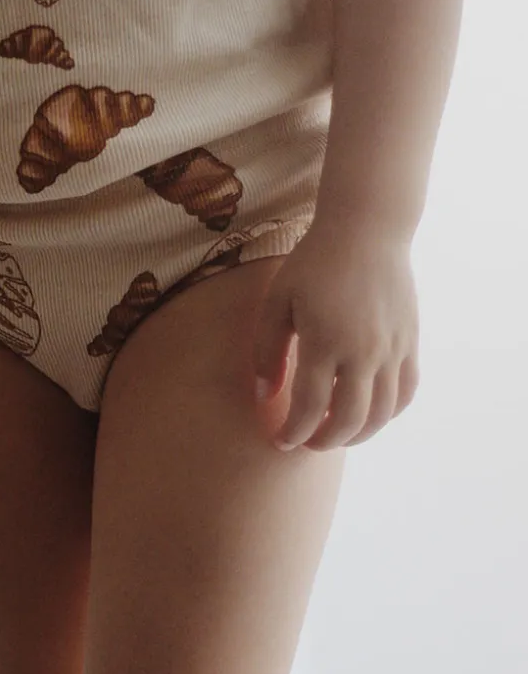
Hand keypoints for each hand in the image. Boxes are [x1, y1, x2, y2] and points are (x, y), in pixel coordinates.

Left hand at [252, 217, 420, 450]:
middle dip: (324, 440)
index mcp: (325, 341)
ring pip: (382, 413)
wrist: (366, 230)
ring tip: (335, 434)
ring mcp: (392, 349)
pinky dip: (389, 413)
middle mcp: (363, 352)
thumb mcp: (278, 300)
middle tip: (306, 443)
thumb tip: (263, 396)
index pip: (310, 407)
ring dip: (358, 434)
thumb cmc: (313, 262)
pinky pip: (406, 392)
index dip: (294, 431)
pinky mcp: (410, 342)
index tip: (280, 441)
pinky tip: (370, 414)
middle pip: (349, 420)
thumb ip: (268, 350)